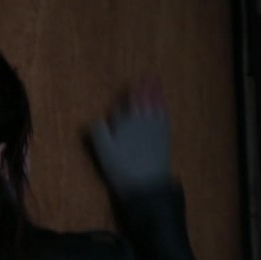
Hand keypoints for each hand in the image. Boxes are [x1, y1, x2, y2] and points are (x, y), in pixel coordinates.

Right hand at [90, 79, 171, 195]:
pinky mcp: (164, 135)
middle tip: (146, 75)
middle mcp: (140, 120)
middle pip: (140, 100)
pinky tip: (163, 101)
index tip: (128, 88)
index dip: (125, 99)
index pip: (122, 107)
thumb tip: (95, 119)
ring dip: (154, 91)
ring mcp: (154, 127)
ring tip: (155, 79)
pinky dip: (163, 105)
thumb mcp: (104, 153)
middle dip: (142, 88)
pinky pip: (164, 114)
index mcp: (124, 123)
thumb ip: (98, 132)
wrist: (147, 184)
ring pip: (154, 104)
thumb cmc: (122, 169)